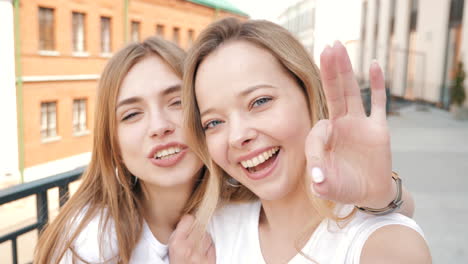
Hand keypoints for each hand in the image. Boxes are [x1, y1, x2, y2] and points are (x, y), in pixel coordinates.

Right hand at [168, 214, 215, 263]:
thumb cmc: (178, 263)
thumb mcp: (172, 247)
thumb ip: (179, 233)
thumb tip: (190, 219)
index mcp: (176, 243)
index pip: (188, 219)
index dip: (189, 220)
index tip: (189, 223)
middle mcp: (189, 247)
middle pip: (200, 226)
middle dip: (197, 229)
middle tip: (193, 236)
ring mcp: (200, 255)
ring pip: (207, 235)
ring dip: (204, 238)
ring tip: (197, 246)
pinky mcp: (209, 261)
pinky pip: (212, 245)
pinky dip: (209, 247)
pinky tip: (202, 252)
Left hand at [305, 41, 394, 208]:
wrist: (369, 193)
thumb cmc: (344, 187)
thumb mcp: (328, 186)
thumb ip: (320, 181)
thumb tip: (317, 179)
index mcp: (325, 137)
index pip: (318, 129)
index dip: (318, 144)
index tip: (321, 167)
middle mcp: (341, 125)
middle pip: (333, 93)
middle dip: (329, 72)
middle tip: (327, 47)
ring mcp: (360, 124)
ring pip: (351, 92)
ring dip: (346, 71)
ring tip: (339, 48)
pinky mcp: (378, 128)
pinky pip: (379, 103)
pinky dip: (378, 85)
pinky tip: (374, 64)